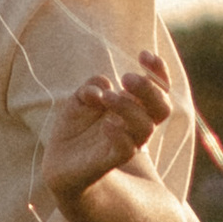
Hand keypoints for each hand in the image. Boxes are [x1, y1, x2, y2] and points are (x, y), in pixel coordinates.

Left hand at [37, 52, 175, 206]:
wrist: (61, 166)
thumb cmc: (75, 130)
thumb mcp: (78, 101)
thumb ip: (90, 87)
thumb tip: (103, 85)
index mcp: (133, 108)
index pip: (159, 89)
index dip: (158, 71)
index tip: (144, 55)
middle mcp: (135, 126)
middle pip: (161, 107)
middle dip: (148, 89)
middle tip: (126, 78)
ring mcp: (126, 144)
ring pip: (145, 126)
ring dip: (127, 107)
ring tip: (106, 98)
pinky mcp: (110, 161)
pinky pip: (126, 148)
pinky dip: (119, 134)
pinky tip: (106, 124)